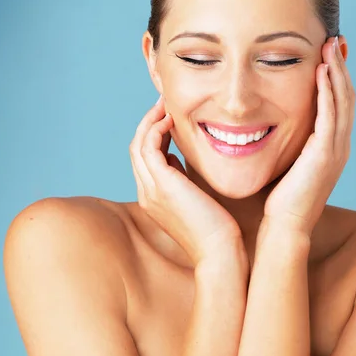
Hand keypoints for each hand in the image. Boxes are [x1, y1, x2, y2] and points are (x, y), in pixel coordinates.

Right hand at [129, 96, 245, 269]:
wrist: (219, 252)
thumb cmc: (216, 229)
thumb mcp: (195, 198)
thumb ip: (184, 179)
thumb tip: (180, 158)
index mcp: (154, 197)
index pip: (145, 159)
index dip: (153, 134)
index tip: (168, 117)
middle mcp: (147, 193)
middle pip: (136, 148)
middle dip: (148, 123)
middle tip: (164, 103)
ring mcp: (151, 190)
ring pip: (138, 145)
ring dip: (150, 121)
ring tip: (166, 104)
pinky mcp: (162, 185)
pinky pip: (149, 147)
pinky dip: (156, 130)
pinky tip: (171, 120)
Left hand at [262, 36, 355, 237]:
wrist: (283, 228)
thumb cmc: (277, 198)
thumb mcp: (285, 161)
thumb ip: (284, 140)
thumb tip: (263, 123)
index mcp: (330, 146)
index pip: (338, 103)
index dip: (336, 77)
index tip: (328, 53)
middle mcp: (339, 145)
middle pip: (346, 96)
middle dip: (341, 67)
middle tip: (335, 40)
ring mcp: (336, 149)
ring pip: (343, 101)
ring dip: (337, 71)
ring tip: (330, 45)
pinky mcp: (325, 154)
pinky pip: (330, 115)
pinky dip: (328, 91)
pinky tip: (322, 70)